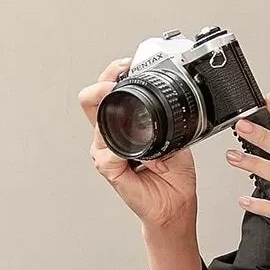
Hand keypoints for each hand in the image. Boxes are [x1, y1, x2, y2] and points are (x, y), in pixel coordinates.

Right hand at [79, 56, 197, 232]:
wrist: (177, 204)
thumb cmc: (174, 176)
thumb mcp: (175, 138)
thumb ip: (166, 121)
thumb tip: (168, 101)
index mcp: (123, 126)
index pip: (107, 93)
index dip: (112, 74)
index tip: (127, 65)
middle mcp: (110, 137)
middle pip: (92, 100)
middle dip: (104, 82)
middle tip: (119, 74)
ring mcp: (106, 152)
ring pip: (97, 122)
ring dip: (114, 114)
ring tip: (136, 120)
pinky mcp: (109, 169)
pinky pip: (108, 153)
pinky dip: (121, 149)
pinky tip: (136, 151)